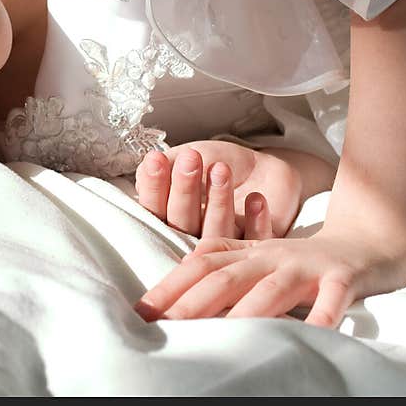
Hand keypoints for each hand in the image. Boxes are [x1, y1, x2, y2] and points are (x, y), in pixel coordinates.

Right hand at [134, 141, 303, 238]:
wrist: (260, 168)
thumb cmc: (219, 162)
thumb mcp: (188, 156)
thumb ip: (168, 165)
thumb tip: (145, 171)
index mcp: (168, 218)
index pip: (153, 210)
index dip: (153, 186)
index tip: (155, 159)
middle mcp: (190, 237)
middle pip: (181, 223)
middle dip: (184, 189)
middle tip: (190, 159)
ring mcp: (221, 246)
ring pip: (215, 233)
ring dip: (218, 201)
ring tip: (221, 169)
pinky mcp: (253, 249)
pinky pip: (253, 241)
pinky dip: (255, 221)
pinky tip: (255, 198)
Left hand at [134, 223, 405, 327]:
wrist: (364, 242)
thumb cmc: (299, 262)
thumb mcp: (256, 261)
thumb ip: (222, 271)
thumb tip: (174, 297)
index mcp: (246, 252)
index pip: (200, 265)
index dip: (170, 286)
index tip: (142, 312)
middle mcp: (270, 255)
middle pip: (227, 276)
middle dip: (194, 301)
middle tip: (168, 326)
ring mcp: (306, 266)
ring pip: (273, 287)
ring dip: (248, 311)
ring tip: (224, 336)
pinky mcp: (343, 277)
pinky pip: (333, 296)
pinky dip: (323, 315)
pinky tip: (313, 335)